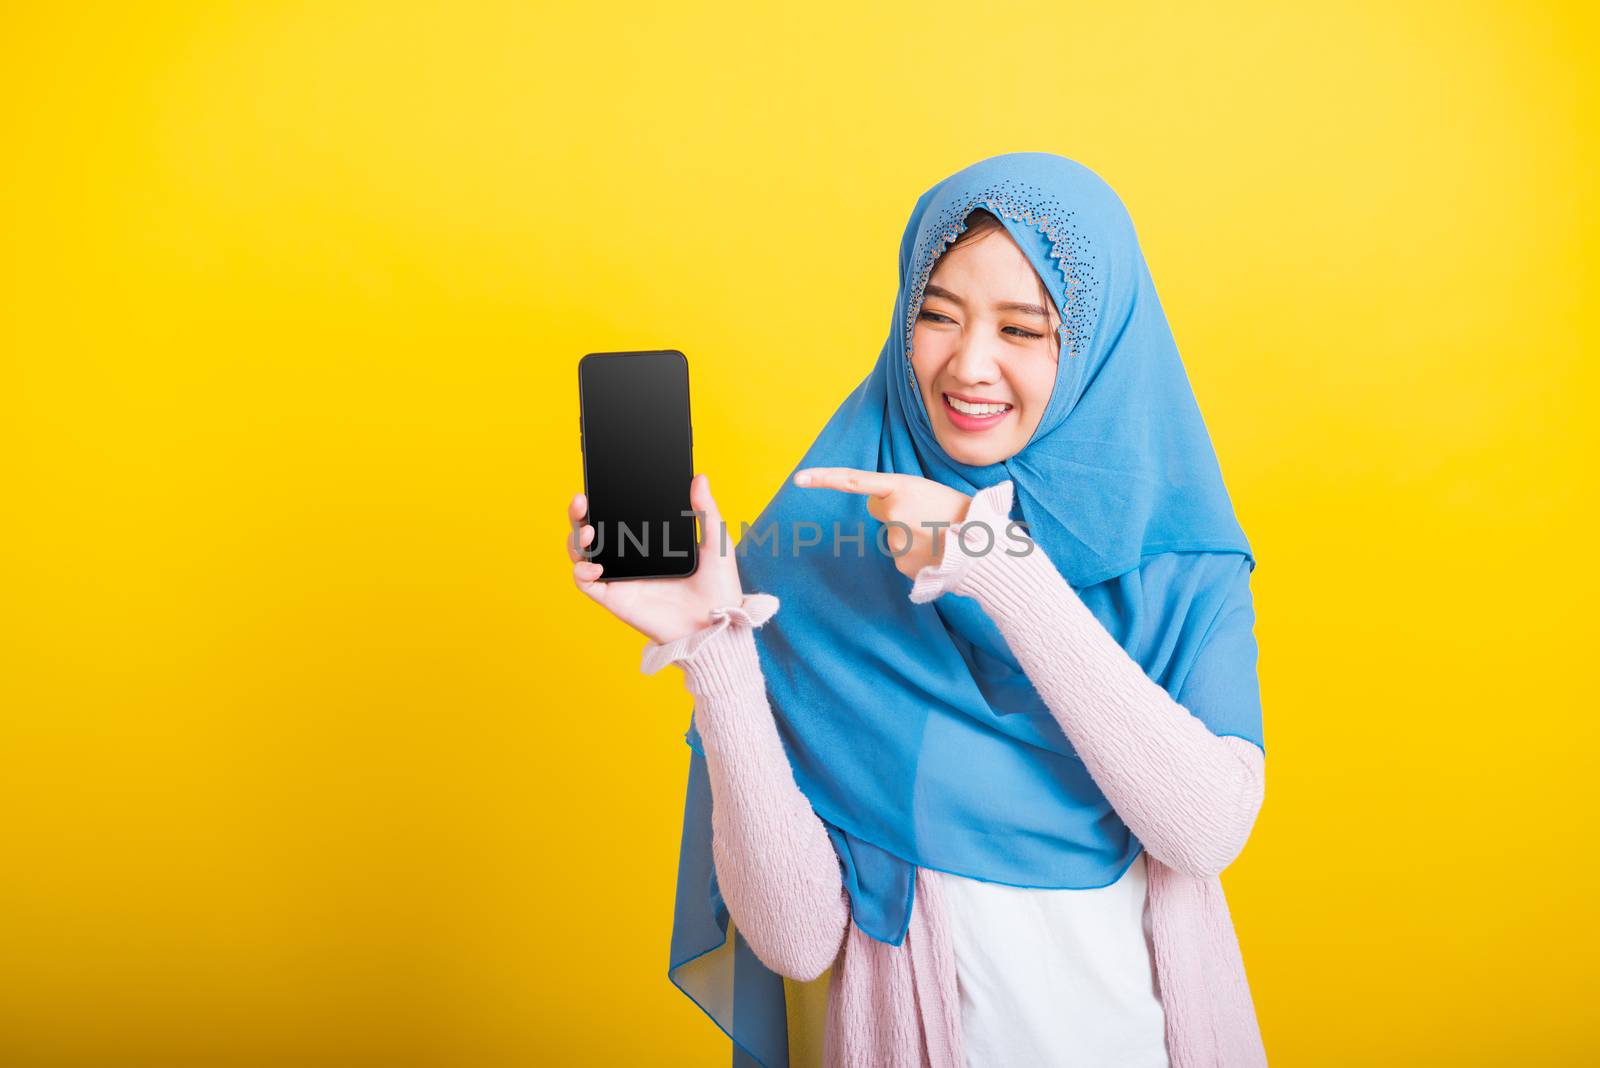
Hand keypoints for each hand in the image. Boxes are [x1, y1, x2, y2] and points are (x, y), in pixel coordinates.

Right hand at [566, 474, 745, 644]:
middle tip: (581, 501)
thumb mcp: (715, 541)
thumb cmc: (718, 586)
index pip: (616, 517)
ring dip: (576, 540)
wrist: (716, 623)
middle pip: (591, 533)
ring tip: (589, 530)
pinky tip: (596, 565)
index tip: (597, 485)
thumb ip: (706, 510)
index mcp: (648, 542)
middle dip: (578, 515)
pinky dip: (582, 571)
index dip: (601, 501)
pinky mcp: (615, 599)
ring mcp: (620, 578)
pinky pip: (586, 584)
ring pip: (582, 555)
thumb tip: (698, 477)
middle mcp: (629, 559)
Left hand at [793, 467, 972, 579]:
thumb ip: (901, 497)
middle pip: (879, 511)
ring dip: (909, 536)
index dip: (824, 479)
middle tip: (926, 515)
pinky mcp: (901, 564)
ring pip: (892, 536)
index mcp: (901, 487)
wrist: (984, 546)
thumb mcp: (930, 492)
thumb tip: (884, 515)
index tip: (798, 479)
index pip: (854, 481)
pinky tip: (935, 551)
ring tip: (937, 535)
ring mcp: (894, 541)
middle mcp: (892, 512)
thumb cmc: (962, 514)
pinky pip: (902, 556)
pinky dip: (915, 555)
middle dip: (894, 513)